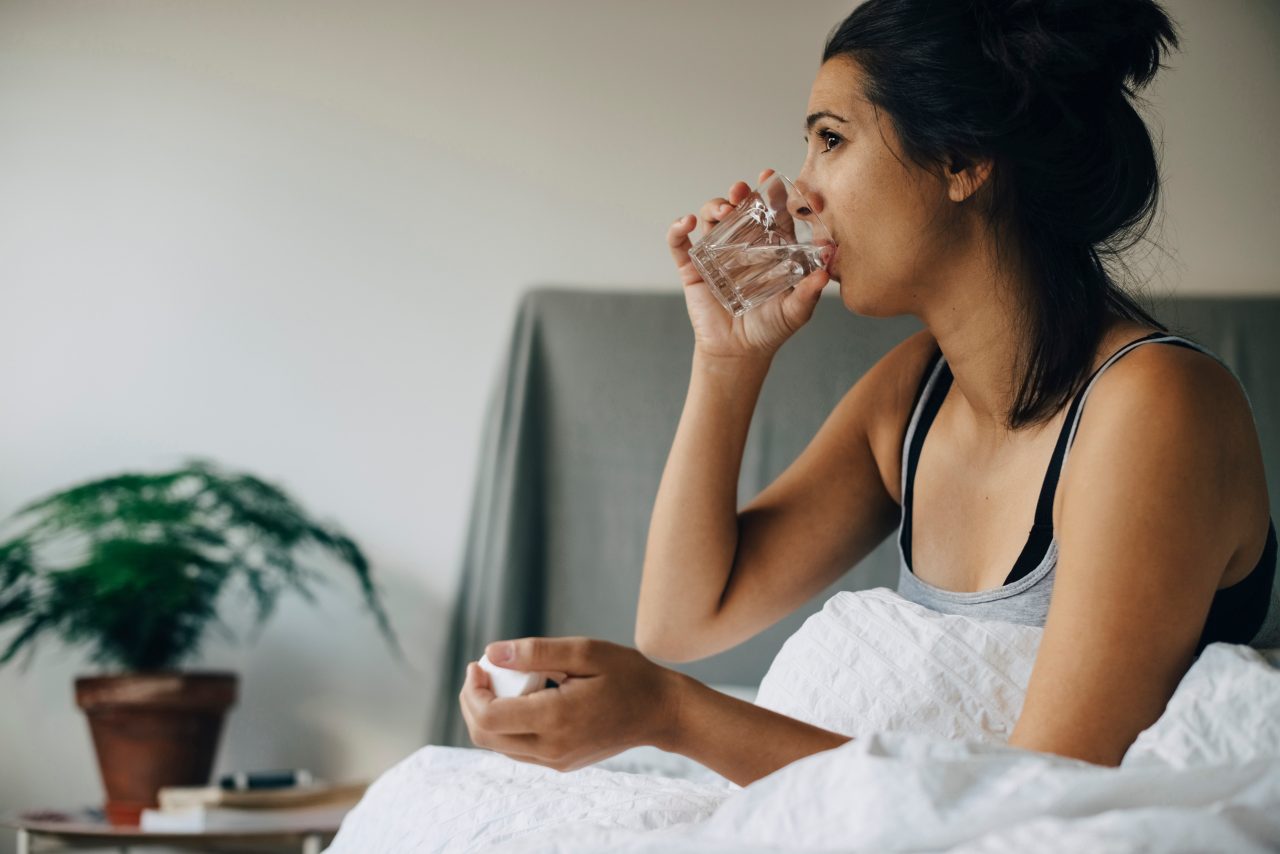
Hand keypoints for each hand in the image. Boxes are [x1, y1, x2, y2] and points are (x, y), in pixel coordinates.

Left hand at [457, 636, 681, 771]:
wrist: (660, 712)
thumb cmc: (626, 675)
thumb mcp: (583, 652)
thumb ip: (535, 652)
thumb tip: (491, 652)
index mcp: (555, 719)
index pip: (488, 717)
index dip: (472, 690)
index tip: (479, 664)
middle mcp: (551, 748)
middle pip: (484, 735)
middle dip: (472, 702)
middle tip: (483, 671)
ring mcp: (555, 761)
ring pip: (497, 745)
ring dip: (488, 713)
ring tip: (503, 681)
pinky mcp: (560, 764)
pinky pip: (517, 749)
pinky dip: (507, 724)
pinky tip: (522, 698)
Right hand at [668, 167, 832, 362]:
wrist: (738, 353)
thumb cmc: (770, 329)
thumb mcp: (796, 311)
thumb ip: (809, 291)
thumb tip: (827, 271)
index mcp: (769, 249)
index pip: (771, 214)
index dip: (772, 194)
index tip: (772, 179)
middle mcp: (742, 246)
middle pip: (739, 209)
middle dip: (739, 194)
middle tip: (742, 191)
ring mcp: (715, 255)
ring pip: (711, 219)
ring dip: (713, 206)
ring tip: (722, 209)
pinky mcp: (693, 269)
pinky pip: (680, 244)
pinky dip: (678, 229)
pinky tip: (686, 222)